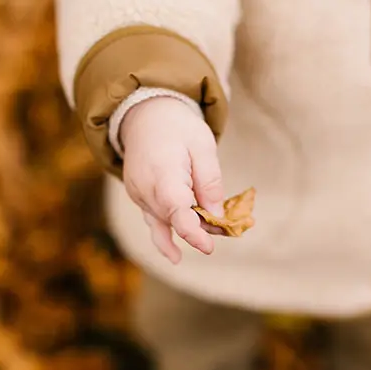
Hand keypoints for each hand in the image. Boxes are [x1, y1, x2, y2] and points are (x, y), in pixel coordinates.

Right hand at [120, 96, 224, 263]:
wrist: (144, 113)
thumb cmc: (178, 127)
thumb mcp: (203, 145)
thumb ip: (210, 181)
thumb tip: (217, 215)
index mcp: (163, 173)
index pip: (176, 211)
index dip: (193, 233)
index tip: (209, 247)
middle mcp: (145, 188)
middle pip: (175, 220)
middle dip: (202, 228)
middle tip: (233, 227)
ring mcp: (137, 194)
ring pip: (165, 222)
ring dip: (189, 230)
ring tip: (212, 238)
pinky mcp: (137, 196)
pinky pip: (153, 219)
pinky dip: (166, 234)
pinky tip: (175, 255)